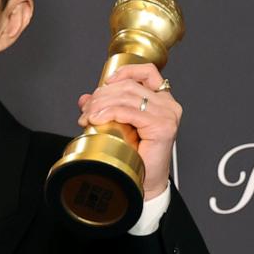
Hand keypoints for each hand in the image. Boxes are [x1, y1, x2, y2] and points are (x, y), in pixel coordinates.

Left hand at [77, 63, 180, 200]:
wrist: (146, 181)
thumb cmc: (137, 156)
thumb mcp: (119, 125)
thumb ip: (105, 108)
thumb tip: (85, 98)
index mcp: (163, 100)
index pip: (147, 72)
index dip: (125, 72)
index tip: (106, 82)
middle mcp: (168, 105)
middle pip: (129, 86)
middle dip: (102, 95)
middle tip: (87, 110)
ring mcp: (167, 114)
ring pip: (126, 97)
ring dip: (101, 104)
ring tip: (88, 116)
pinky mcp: (162, 126)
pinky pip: (129, 112)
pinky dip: (110, 112)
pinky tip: (98, 119)